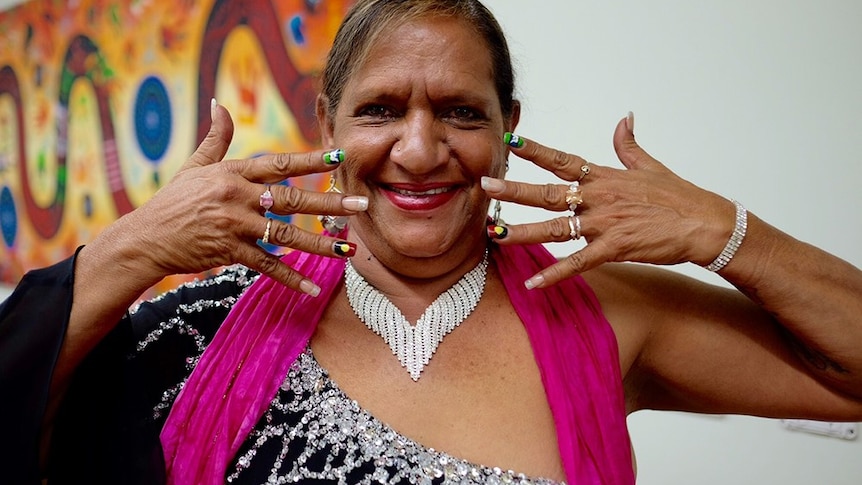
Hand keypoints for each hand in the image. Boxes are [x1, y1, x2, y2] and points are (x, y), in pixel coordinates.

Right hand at [112, 101, 366, 294]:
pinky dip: (290, 277)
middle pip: (291, 199)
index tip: (339, 156)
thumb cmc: (174, 201)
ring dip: (321, 243)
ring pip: (286, 235)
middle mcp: (237, 197)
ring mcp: (234, 226)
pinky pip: (267, 265)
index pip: (279, 163)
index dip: (311, 160)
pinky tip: (313, 287)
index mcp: (233, 173)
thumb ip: (216, 138)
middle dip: (329, 202)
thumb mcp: (194, 166)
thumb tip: (220, 104)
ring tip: (350, 249)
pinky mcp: (230, 252)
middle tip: (361, 204)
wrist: (147, 238)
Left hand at [483, 113, 733, 287]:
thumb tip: (624, 118)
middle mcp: (599, 197)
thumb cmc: (679, 196)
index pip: (563, 160)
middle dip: (514, 190)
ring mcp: (605, 223)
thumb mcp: (650, 165)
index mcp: (604, 176)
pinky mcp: (614, 247)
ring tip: (494, 233)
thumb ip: (629, 144)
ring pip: (555, 228)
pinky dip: (554, 273)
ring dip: (522, 231)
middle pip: (548, 192)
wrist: (706, 223)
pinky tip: (532, 283)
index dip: (536, 150)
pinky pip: (577, 262)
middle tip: (485, 186)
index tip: (510, 140)